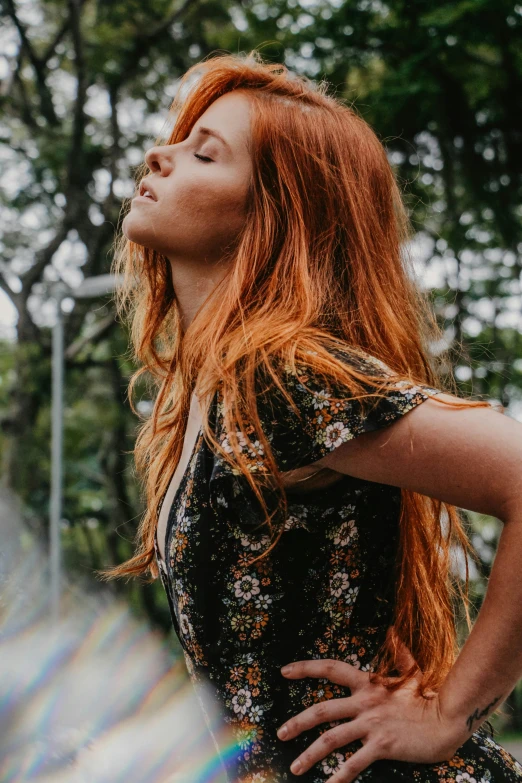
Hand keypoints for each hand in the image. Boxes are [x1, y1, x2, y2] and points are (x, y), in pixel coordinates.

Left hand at [277, 639, 469, 781]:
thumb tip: (393, 632)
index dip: (306, 669)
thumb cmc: (428, 696)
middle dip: (297, 722)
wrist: (447, 718)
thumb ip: (398, 653)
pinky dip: (339, 777)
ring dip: (310, 754)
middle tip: (279, 733)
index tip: (284, 672)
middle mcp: (364, 702)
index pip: (330, 669)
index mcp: (367, 683)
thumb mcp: (410, 672)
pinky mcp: (382, 745)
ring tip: (294, 767)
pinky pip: (354, 763)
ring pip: (331, 739)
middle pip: (322, 710)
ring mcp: (372, 724)